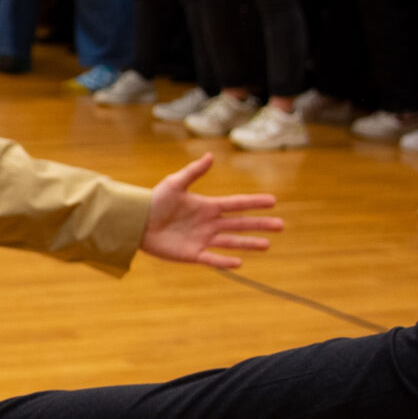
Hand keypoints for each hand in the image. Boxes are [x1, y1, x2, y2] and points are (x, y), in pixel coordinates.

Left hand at [139, 156, 282, 267]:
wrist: (137, 221)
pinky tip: (239, 262)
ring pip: (231, 242)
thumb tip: (210, 155)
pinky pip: (212, 258)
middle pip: (240, 224)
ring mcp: (202, 239)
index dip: (254, 203)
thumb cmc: (155, 201)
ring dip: (249, 243)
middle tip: (281, 225)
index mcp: (207, 206)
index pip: (236, 204)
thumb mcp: (175, 183)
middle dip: (260, 224)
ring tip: (267, 244)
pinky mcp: (192, 254)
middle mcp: (209, 224)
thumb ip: (193, 172)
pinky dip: (225, 261)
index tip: (273, 201)